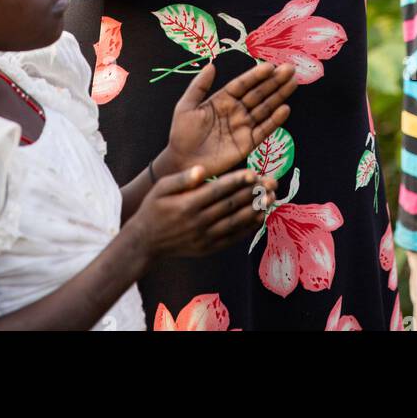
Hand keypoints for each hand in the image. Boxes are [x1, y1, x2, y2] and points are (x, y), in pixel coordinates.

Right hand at [132, 166, 276, 261]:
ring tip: (271, 198)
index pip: (217, 191)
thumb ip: (182, 179)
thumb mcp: (160, 188)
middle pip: (230, 205)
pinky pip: (232, 238)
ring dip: (255, 210)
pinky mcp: (208, 248)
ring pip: (235, 222)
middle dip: (253, 193)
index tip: (252, 173)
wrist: (145, 242)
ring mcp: (204, 237)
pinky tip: (260, 217)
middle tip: (271, 182)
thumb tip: (201, 170)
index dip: (236, 182)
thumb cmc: (153, 209)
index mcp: (187, 205)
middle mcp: (198, 222)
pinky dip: (247, 228)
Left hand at [166, 60, 298, 177]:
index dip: (256, 75)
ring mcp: (243, 126)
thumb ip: (199, 86)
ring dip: (279, 95)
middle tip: (290, 69)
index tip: (270, 66)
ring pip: (265, 108)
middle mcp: (236, 110)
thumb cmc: (181, 134)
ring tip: (293, 83)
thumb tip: (212, 65)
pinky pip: (264, 130)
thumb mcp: (186, 106)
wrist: (182, 163)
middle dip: (274, 81)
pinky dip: (275, 120)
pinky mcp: (247, 143)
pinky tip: (285, 109)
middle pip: (258, 93)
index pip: (242, 84)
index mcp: (222, 99)